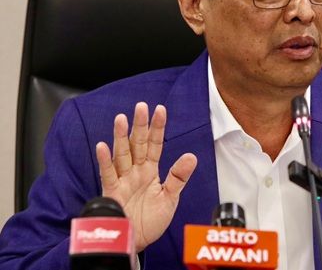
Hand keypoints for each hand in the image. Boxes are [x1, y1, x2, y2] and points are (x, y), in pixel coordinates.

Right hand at [95, 102, 197, 252]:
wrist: (136, 242)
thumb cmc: (151, 221)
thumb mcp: (170, 198)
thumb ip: (178, 177)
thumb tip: (192, 156)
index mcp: (150, 170)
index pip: (155, 144)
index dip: (157, 128)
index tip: (160, 109)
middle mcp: (136, 172)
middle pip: (137, 144)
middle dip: (139, 125)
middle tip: (141, 106)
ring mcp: (123, 180)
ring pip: (122, 154)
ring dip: (120, 137)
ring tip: (121, 119)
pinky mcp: (112, 192)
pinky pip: (108, 174)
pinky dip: (104, 161)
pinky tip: (102, 146)